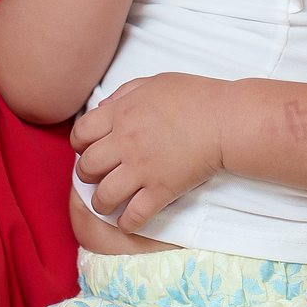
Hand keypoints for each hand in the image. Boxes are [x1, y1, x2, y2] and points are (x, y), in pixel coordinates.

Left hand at [72, 73, 226, 233]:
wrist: (226, 120)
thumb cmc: (196, 97)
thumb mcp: (155, 82)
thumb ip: (125, 93)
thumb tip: (102, 108)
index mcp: (122, 114)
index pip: (80, 134)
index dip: (79, 144)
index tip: (88, 149)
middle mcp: (126, 143)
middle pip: (86, 168)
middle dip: (87, 175)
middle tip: (97, 176)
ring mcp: (142, 169)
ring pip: (103, 197)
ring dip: (102, 203)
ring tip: (108, 202)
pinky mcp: (162, 190)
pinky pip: (134, 216)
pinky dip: (127, 223)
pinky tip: (129, 220)